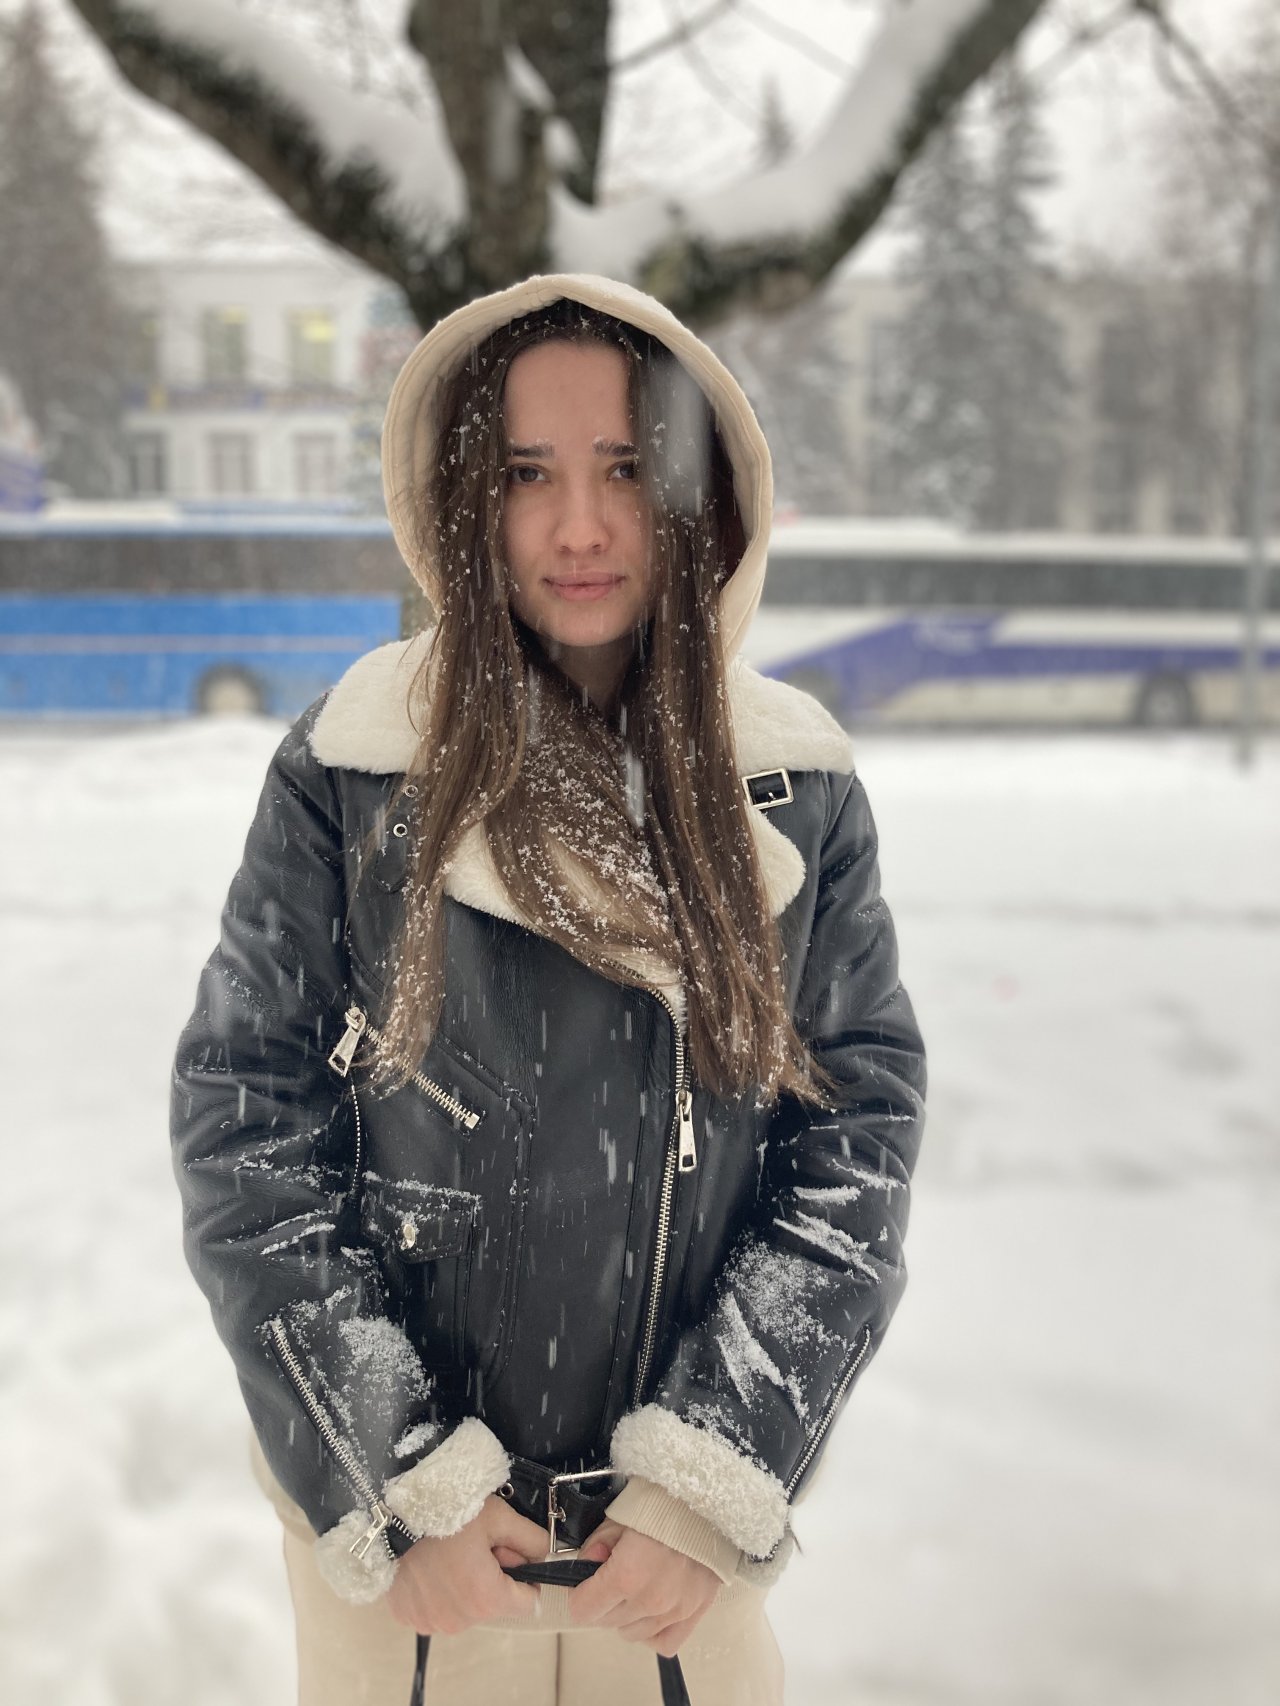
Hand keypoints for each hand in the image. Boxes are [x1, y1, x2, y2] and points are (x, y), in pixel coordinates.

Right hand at [386, 1494, 546, 1634]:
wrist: (390, 1512)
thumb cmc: (446, 1511)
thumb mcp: (498, 1516)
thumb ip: (532, 1539)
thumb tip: (547, 1556)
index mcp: (486, 1598)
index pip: (527, 1603)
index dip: (524, 1576)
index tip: (505, 1553)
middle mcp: (459, 1621)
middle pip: (493, 1604)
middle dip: (491, 1579)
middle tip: (473, 1546)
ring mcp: (430, 1622)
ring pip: (465, 1609)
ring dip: (464, 1587)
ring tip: (448, 1553)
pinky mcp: (409, 1618)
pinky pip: (436, 1610)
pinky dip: (438, 1592)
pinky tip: (429, 1565)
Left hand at [569, 1518, 720, 1656]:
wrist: (707, 1500)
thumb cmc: (662, 1503)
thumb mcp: (619, 1515)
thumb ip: (596, 1545)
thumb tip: (587, 1564)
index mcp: (625, 1575)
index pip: (583, 1610)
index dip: (579, 1594)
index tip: (584, 1583)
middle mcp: (649, 1601)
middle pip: (606, 1621)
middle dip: (602, 1601)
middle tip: (612, 1575)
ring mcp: (674, 1610)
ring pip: (633, 1633)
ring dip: (627, 1616)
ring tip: (636, 1587)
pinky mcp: (695, 1611)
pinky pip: (665, 1641)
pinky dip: (653, 1630)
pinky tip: (651, 1611)